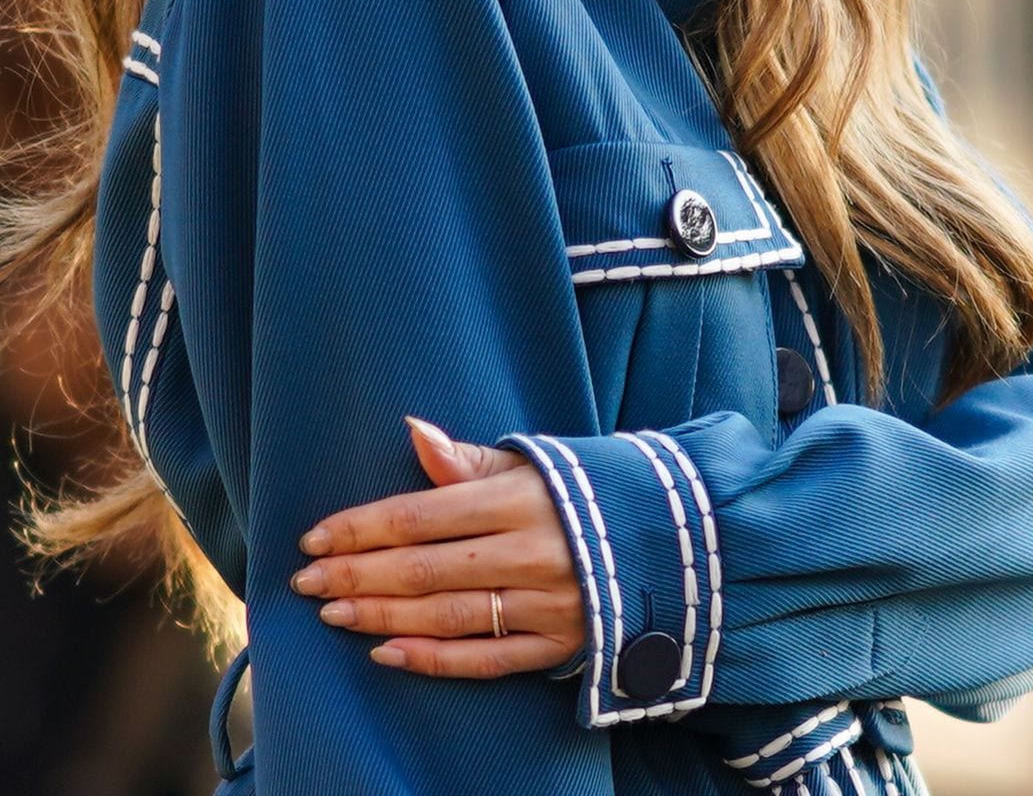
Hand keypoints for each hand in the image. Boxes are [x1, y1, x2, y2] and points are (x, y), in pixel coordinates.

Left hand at [291, 417, 587, 678]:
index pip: (422, 515)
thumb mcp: (531, 462)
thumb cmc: (580, 490)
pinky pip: (485, 660)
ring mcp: (545, 603)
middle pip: (425, 569)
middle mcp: (530, 551)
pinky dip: (432, 660)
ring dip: (380, 615)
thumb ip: (467, 458)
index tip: (314, 537)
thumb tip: (411, 431)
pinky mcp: (556, 645)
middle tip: (306, 581)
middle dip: (356, 574)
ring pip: (446, 616)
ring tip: (331, 612)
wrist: (668, 536)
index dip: (362, 526)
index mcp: (520, 498)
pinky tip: (385, 651)